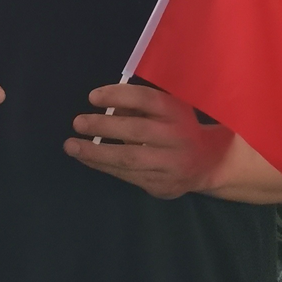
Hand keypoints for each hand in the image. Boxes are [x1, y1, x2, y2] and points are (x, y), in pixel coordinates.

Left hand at [67, 82, 231, 198]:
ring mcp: (171, 165)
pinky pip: (127, 176)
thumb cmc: (179, 129)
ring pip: (129, 159)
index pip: (148, 100)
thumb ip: (138, 106)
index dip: (118, 96)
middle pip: (137, 130)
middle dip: (103, 126)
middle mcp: (177, 138)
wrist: (211, 164)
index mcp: (178, 113)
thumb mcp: (167, 111)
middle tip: (78, 122)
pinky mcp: (161, 185)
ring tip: (71, 146)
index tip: (92, 97)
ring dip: (95, 153)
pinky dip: (103, 167)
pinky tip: (86, 159)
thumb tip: (105, 103)